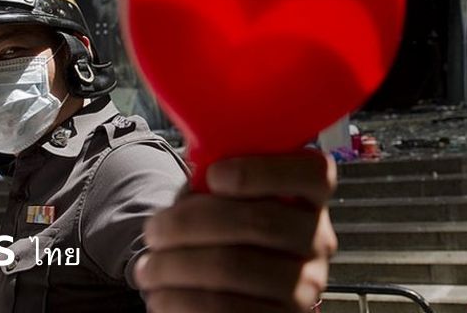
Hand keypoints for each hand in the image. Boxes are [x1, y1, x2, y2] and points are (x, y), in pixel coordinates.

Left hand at [135, 150, 337, 312]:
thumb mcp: (220, 198)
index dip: (263, 171)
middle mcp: (317, 241)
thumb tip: (193, 167)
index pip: (313, 174)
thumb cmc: (219, 231)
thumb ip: (215, 180)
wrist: (223, 291)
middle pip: (261, 221)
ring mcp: (305, 286)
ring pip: (235, 267)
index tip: (213, 174)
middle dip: (191, 223)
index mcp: (310, 198)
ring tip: (149, 268)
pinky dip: (181, 301)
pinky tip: (161, 295)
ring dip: (176, 266)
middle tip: (154, 230)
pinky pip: (226, 310)